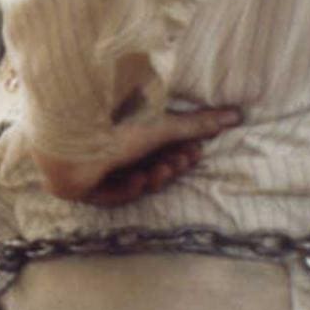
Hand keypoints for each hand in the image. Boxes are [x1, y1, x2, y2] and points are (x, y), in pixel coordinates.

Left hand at [34, 107, 241, 206]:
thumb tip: (237, 115)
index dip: (177, 151)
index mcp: (121, 132)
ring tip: (162, 168)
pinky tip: (138, 178)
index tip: (196, 150)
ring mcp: (89, 168)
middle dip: (169, 165)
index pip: (153, 148)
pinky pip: (109, 195)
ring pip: (129, 181)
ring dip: (153, 176)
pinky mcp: (78, 187)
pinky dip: (128, 188)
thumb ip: (197, 123)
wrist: (72, 135)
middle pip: (144, 165)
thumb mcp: (161, 126)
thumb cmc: (113, 124)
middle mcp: (104, 149)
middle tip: (184, 160)